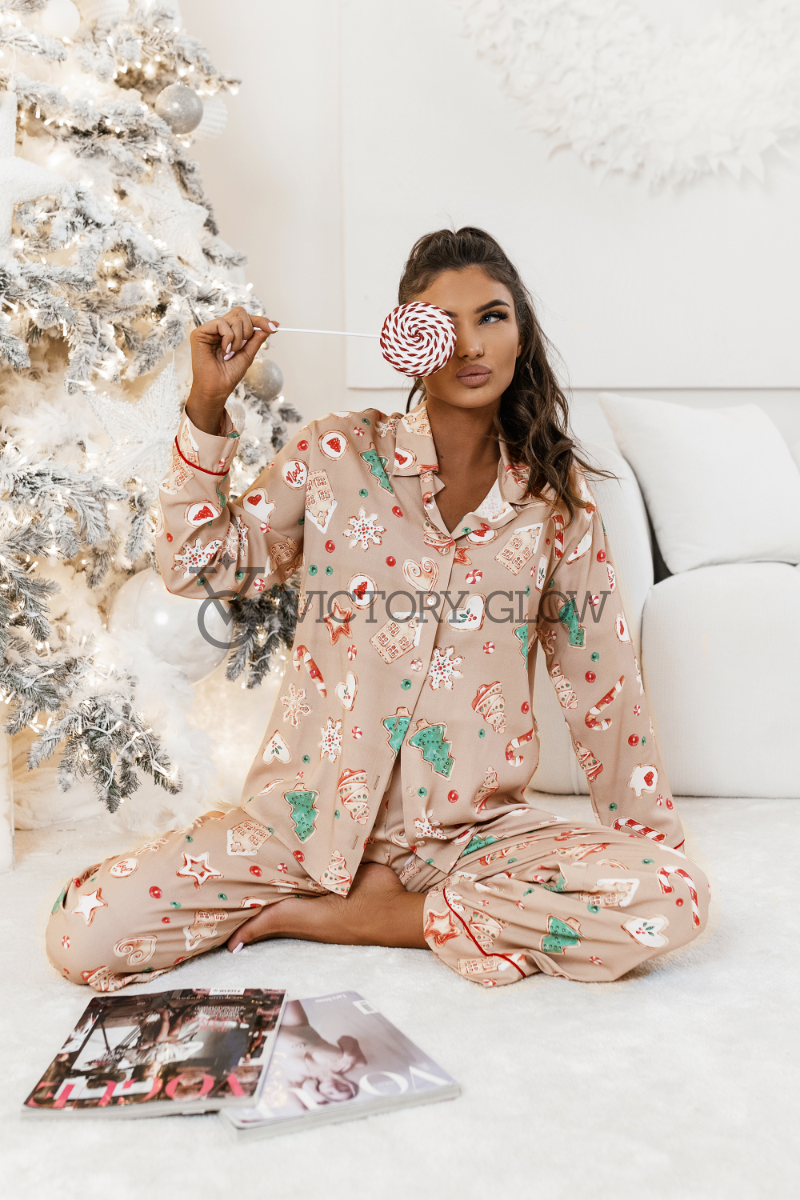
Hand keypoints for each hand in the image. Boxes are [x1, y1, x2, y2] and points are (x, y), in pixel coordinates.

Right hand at [185, 306, 279, 433]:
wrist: (217, 389)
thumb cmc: (229, 375)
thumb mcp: (248, 354)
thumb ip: (257, 339)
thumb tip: (272, 325)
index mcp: (229, 333)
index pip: (245, 318)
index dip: (260, 320)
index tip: (275, 327)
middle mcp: (219, 329)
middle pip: (240, 313)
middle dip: (248, 330)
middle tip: (243, 346)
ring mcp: (209, 330)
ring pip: (233, 318)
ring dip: (238, 338)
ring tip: (231, 353)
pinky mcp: (200, 332)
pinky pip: (221, 323)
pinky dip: (228, 337)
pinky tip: (225, 350)